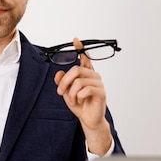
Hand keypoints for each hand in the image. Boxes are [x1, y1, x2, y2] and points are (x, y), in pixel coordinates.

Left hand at [54, 38, 111, 154]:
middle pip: (76, 70)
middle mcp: (93, 76)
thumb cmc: (80, 105)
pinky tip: (79, 101)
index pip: (85, 58)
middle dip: (65, 81)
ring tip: (72, 100)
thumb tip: (58, 74)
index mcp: (86, 74)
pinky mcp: (101, 92)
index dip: (81, 48)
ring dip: (71, 93)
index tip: (76, 40)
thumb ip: (63, 82)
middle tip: (60, 92)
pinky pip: (85, 90)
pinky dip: (78, 97)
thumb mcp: (67, 93)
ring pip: (79, 81)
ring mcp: (98, 83)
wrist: (88, 119)